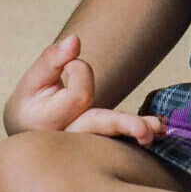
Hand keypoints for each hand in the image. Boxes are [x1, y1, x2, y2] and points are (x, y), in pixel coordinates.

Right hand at [5, 35, 164, 143]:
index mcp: (49, 123)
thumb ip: (53, 58)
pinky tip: (159, 132)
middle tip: (146, 129)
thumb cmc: (32, 102)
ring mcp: (85, 150)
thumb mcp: (34, 79)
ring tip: (159, 128)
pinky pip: (120, 142)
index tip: (68, 68)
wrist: (31, 133)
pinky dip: (138, 134)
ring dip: (138, 131)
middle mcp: (69, 140)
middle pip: (99, 127)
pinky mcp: (100, 150)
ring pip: (113, 139)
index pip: (79, 93)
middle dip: (123, 125)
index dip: (78, 71)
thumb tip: (75, 40)